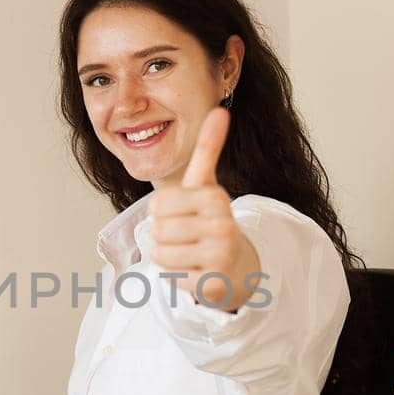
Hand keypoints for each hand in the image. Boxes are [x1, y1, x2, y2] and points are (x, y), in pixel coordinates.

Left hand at [148, 107, 260, 310]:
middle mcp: (222, 224)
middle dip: (164, 235)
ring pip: (161, 254)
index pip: (158, 205)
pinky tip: (196, 272)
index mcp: (216, 197)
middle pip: (157, 230)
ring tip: (190, 253)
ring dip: (168, 257)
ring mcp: (219, 256)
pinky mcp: (213, 284)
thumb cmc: (210, 222)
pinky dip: (176, 277)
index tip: (184, 215)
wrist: (236, 267)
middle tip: (188, 237)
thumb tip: (220, 110)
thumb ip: (209, 150)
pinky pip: (170, 278)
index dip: (163, 213)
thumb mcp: (206, 186)